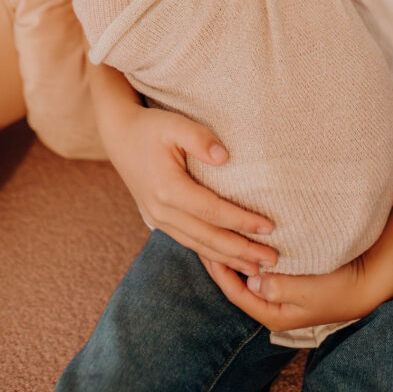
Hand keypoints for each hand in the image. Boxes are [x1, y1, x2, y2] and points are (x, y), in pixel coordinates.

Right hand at [92, 71, 277, 275]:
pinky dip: (211, 254)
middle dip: (241, 251)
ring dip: (228, 258)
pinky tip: (228, 260)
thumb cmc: (151, 128)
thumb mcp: (174, 124)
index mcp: (167, 189)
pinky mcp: (159, 220)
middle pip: (208, 237)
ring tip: (256, 267)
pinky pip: (189, 242)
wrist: (120, 136)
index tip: (269, 227)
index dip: (241, 221)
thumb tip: (225, 158)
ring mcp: (158, 219)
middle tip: (272, 259)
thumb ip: (199, 138)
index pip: (212, 212)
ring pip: (198, 246)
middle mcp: (161, 211)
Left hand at [199, 252, 383, 332]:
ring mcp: (279, 294)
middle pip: (237, 285)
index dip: (220, 271)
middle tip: (204, 236)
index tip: (207, 248)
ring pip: (247, 276)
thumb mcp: (310, 289)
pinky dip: (249, 255)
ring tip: (217, 234)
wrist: (367, 282)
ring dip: (233, 257)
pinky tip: (243, 238)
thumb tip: (252, 279)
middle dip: (221, 262)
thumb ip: (280, 286)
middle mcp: (272, 306)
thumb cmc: (339, 287)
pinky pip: (260, 269)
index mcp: (274, 314)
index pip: (236, 293)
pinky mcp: (286, 280)